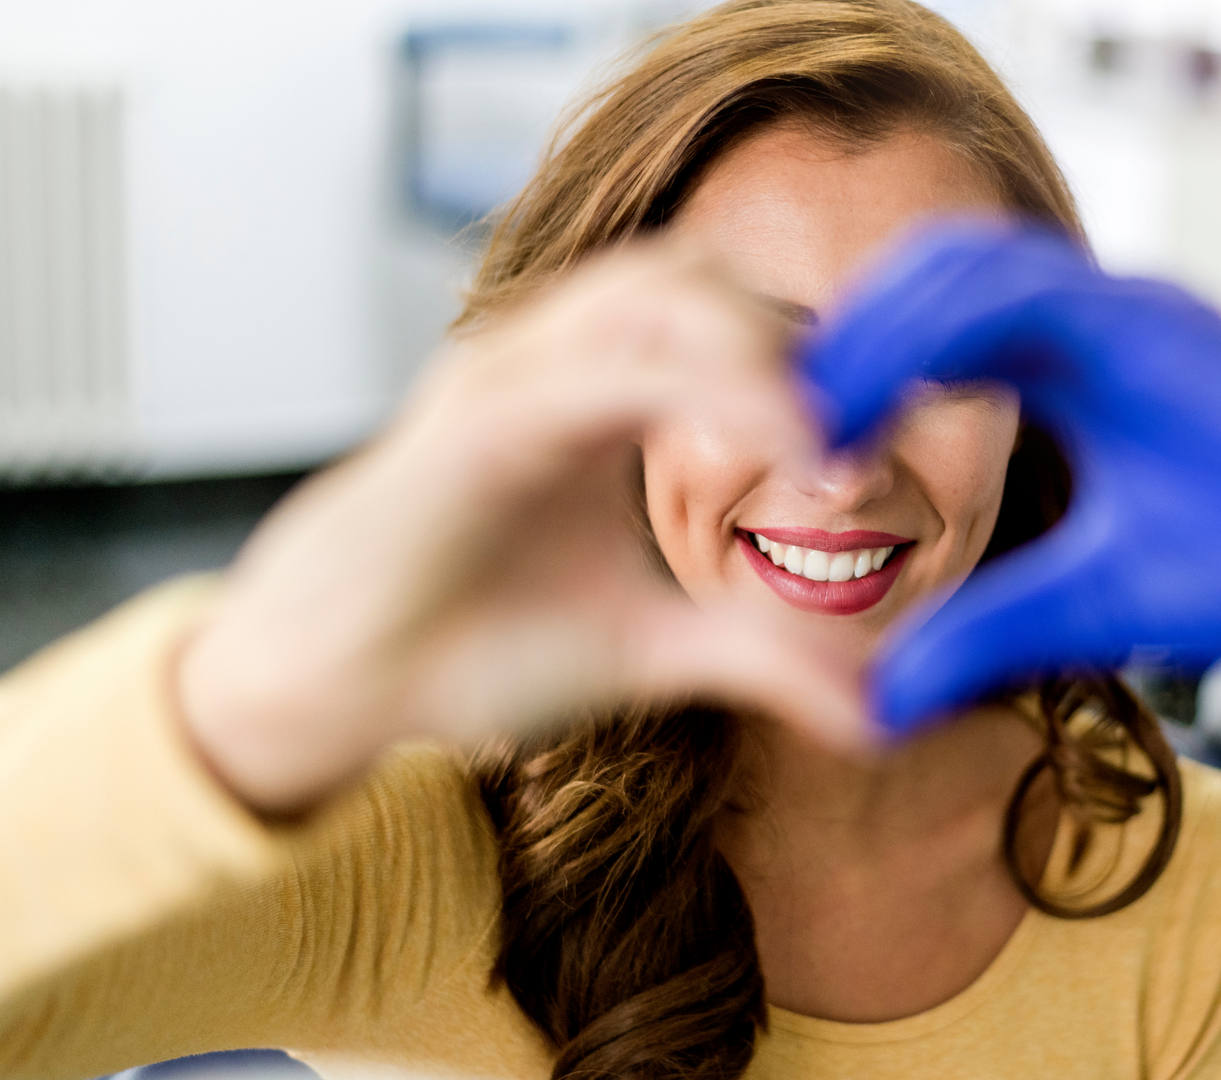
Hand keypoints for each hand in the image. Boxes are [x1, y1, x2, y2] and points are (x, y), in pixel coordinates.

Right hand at [180, 244, 868, 814]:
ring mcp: (510, 377)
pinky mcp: (473, 422)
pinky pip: (594, 368)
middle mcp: (557, 362)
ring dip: (760, 348)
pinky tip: (774, 444)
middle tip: (873, 436)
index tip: (887, 445)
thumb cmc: (473, 644)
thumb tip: (875, 708)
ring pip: (655, 294)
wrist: (334, 690)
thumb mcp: (651, 647)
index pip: (726, 325)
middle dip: (801, 342)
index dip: (817, 365)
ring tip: (831, 439)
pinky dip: (696, 385)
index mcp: (600, 394)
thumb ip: (758, 653)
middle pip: (704, 284)